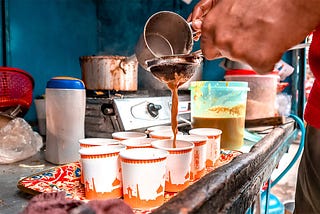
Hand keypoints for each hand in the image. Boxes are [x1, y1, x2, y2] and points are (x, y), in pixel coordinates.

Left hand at [188, 0, 319, 73]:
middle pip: (223, 55)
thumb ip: (212, 15)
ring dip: (252, 52)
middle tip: (250, 35)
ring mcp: (238, 52)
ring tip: (264, 33)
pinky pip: (261, 67)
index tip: (228, 42)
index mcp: (211, 24)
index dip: (219, 45)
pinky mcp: (258, 61)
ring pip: (242, 61)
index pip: (207, 48)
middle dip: (234, 49)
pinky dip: (267, 59)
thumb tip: (203, 26)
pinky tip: (272, 43)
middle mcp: (221, 40)